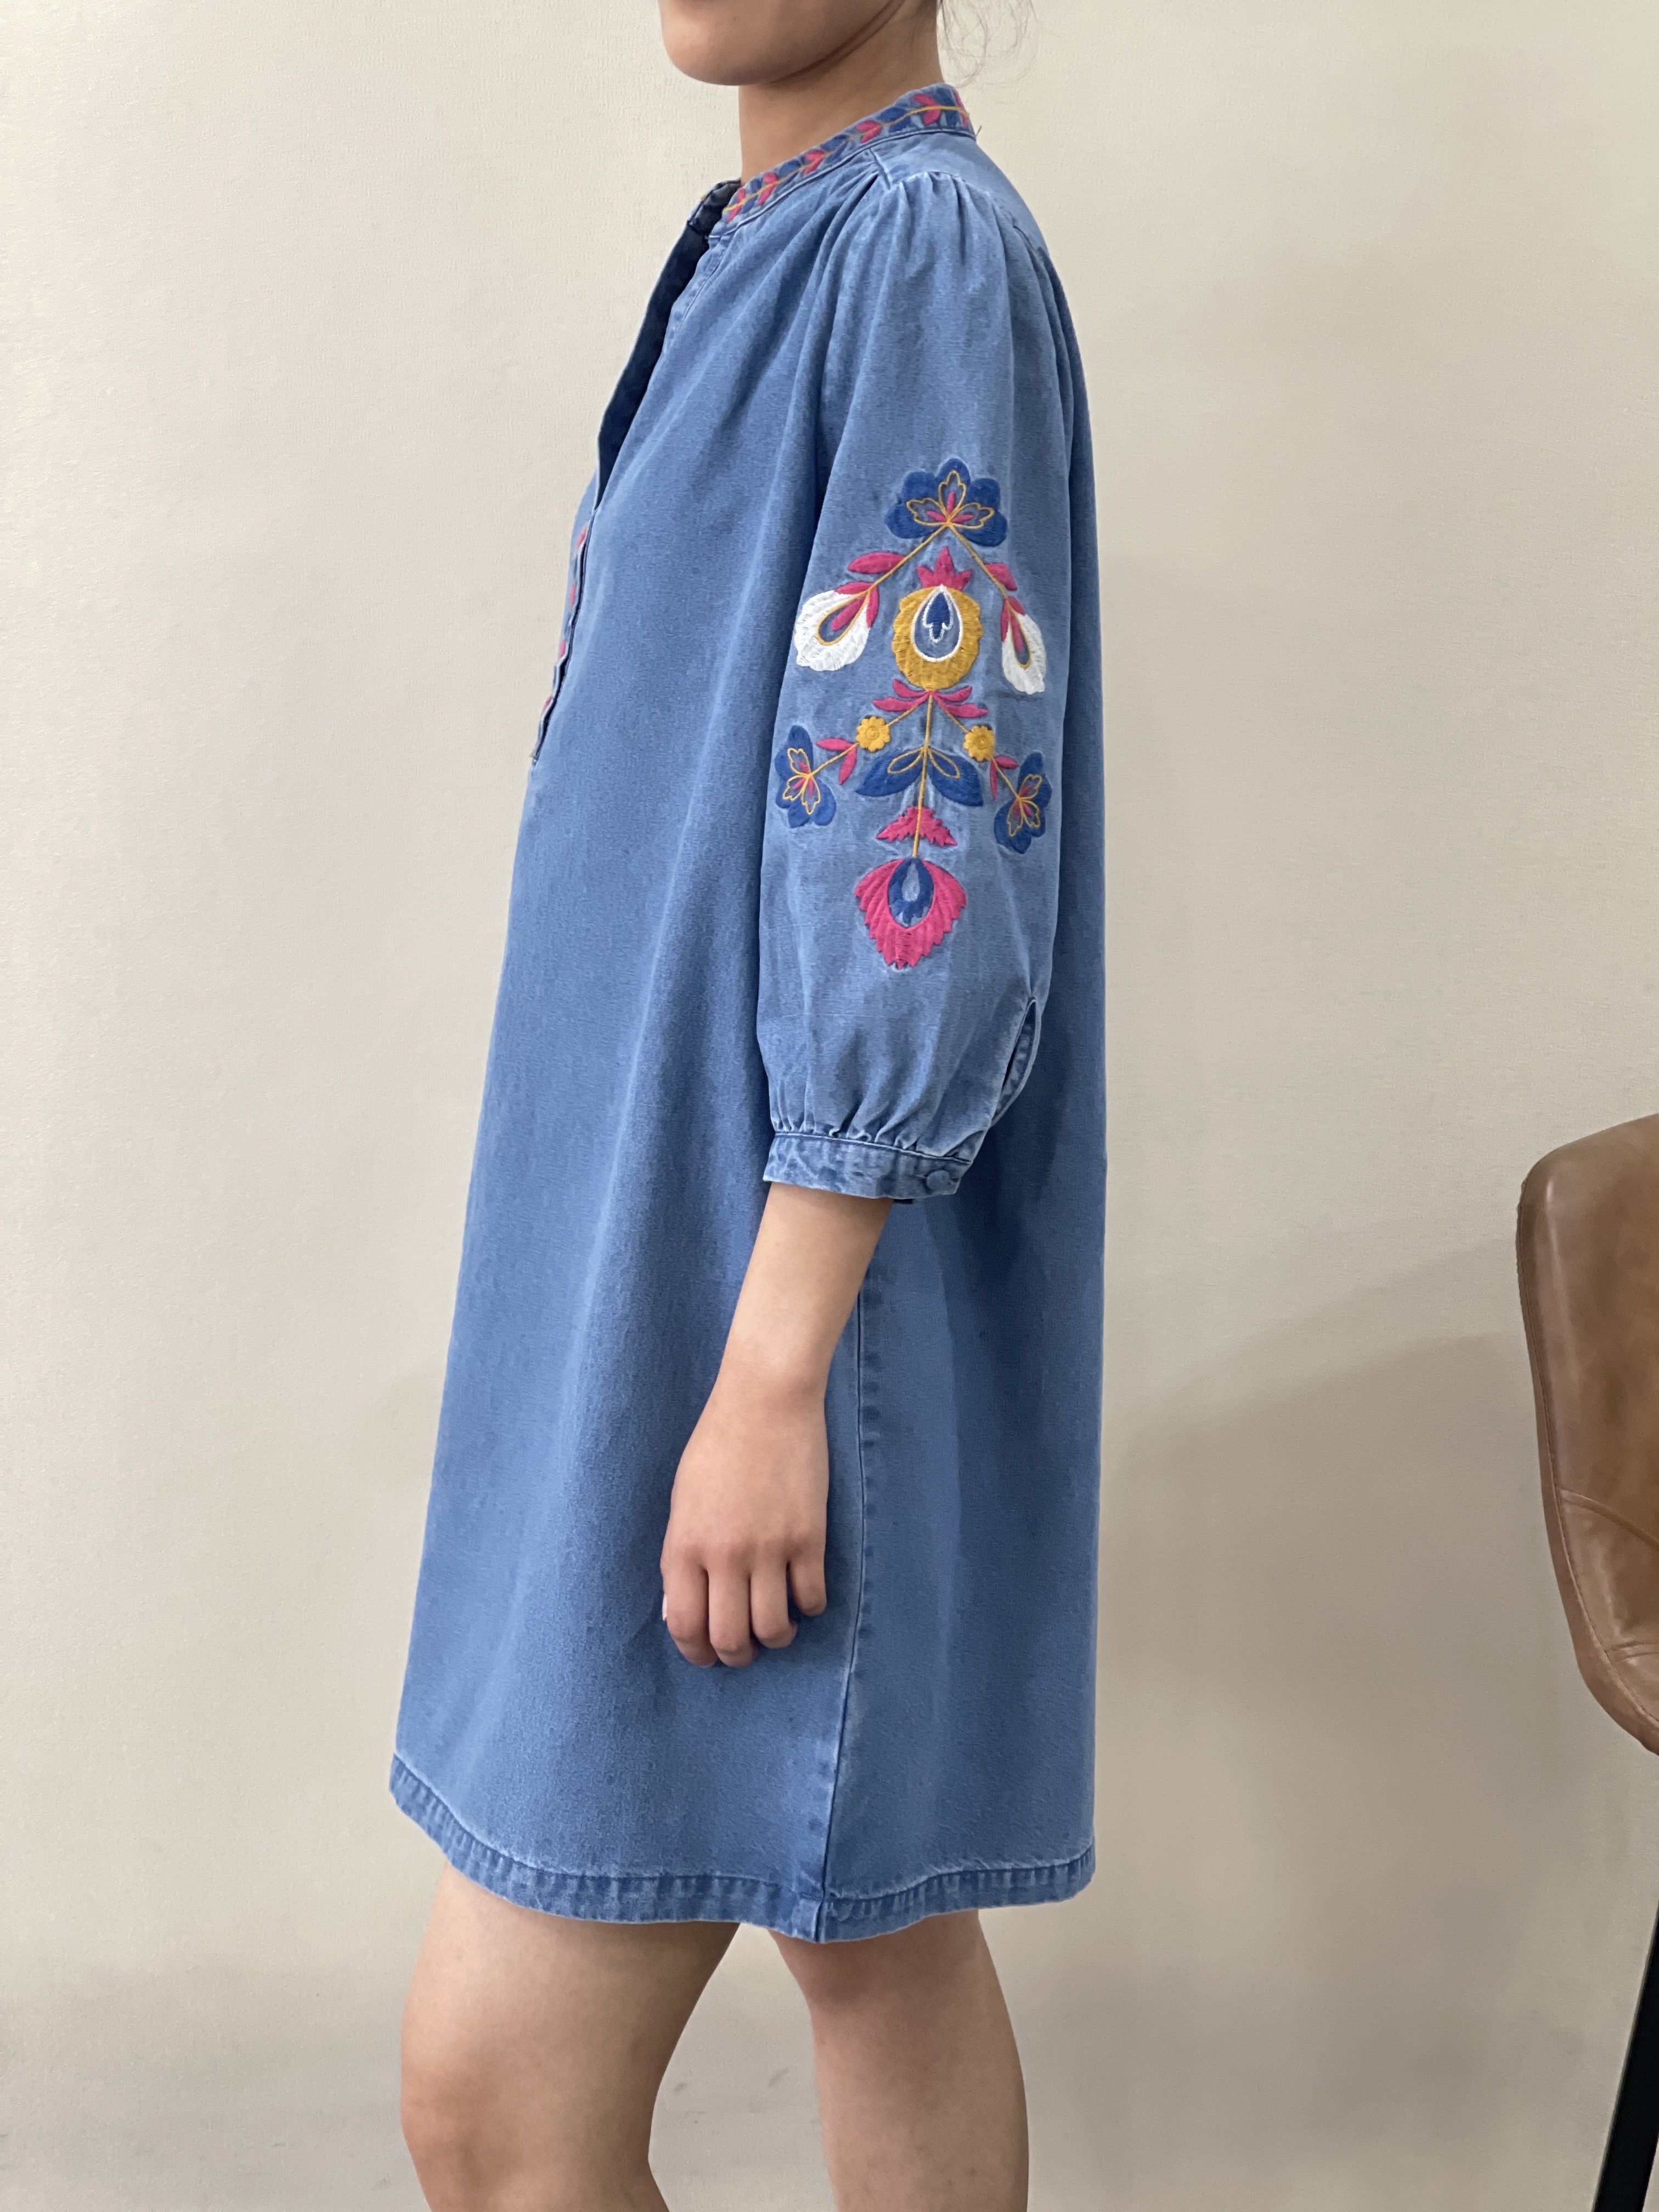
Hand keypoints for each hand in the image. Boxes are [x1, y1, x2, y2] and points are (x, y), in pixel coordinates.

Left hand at [658, 1180, 889, 1668]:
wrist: (765, 1400)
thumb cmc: (717, 1446)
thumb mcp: (682, 1501)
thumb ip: (681, 1557)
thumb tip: (683, 1611)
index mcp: (685, 1545)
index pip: (685, 1626)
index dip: (696, 1652)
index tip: (707, 1653)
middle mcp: (724, 1555)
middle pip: (729, 1639)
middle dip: (736, 1655)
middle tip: (744, 1649)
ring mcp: (769, 1549)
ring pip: (773, 1627)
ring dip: (774, 1637)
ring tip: (776, 1627)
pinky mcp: (808, 1537)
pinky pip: (811, 1598)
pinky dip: (808, 1607)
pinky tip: (803, 1595)